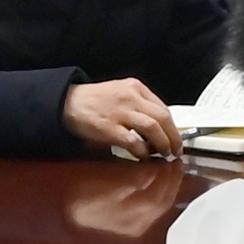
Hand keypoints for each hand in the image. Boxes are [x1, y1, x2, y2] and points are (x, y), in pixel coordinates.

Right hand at [63, 77, 179, 160]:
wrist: (67, 103)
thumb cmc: (94, 101)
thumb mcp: (120, 92)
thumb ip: (139, 105)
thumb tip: (160, 127)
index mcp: (135, 87)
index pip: (163, 107)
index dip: (173, 126)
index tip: (176, 137)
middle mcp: (130, 97)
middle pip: (162, 118)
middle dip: (173, 137)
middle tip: (175, 150)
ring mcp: (120, 112)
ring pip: (153, 128)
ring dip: (162, 144)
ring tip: (163, 153)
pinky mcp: (109, 128)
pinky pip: (133, 141)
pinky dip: (142, 151)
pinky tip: (143, 156)